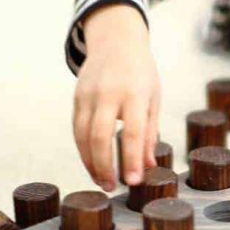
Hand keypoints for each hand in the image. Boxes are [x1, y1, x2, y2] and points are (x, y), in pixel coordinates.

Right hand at [72, 6, 160, 192]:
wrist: (116, 41)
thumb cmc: (141, 73)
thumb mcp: (153, 98)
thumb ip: (149, 132)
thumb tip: (149, 165)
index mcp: (134, 93)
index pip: (131, 132)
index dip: (132, 159)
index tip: (134, 181)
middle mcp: (108, 93)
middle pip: (99, 136)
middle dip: (104, 166)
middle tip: (111, 188)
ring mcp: (88, 95)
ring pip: (82, 135)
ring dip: (90, 162)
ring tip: (102, 182)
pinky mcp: (76, 98)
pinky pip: (76, 129)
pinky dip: (83, 150)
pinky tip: (92, 164)